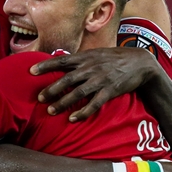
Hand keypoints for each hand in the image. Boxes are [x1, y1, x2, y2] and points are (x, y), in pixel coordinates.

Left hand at [30, 47, 161, 121]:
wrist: (141, 63)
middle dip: (51, 89)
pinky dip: (83, 112)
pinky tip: (72, 118)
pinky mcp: (110, 91)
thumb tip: (62, 62)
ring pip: (78, 93)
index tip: (30, 71)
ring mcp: (101, 80)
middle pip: (66, 79)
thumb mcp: (98, 53)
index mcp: (86, 57)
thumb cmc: (117, 58)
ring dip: (63, 102)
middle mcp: (91, 68)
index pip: (61, 60)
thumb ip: (81, 59)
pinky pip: (94, 104)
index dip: (45, 65)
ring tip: (50, 110)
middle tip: (39, 98)